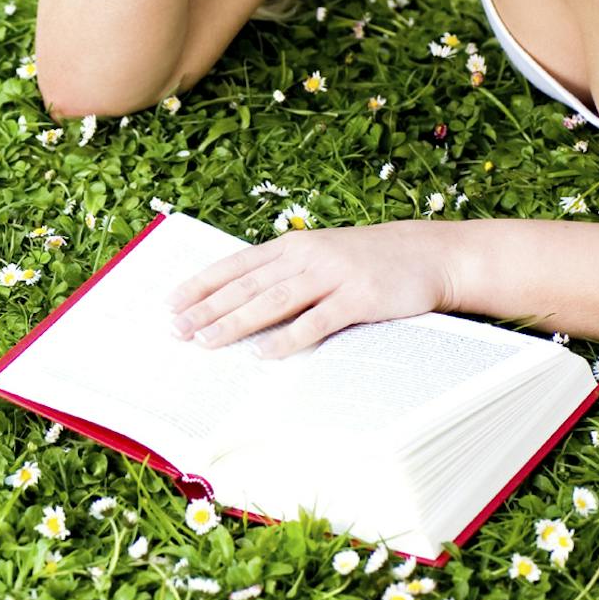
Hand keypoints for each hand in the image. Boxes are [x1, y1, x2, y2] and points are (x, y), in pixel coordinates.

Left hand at [161, 222, 461, 358]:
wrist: (427, 254)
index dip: (201, 284)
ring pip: (274, 301)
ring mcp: (332, 275)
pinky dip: (288, 339)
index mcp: (292, 245)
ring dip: (236, 323)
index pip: (236, 265)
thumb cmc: (368, 260)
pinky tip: (264, 354)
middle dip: (207, 308)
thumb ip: (286, 273)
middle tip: (176, 329)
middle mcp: (306, 256)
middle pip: (247, 285)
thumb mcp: (322, 255)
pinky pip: (316, 322)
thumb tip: (241, 301)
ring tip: (207, 342)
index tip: (171, 303)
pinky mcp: (358, 297)